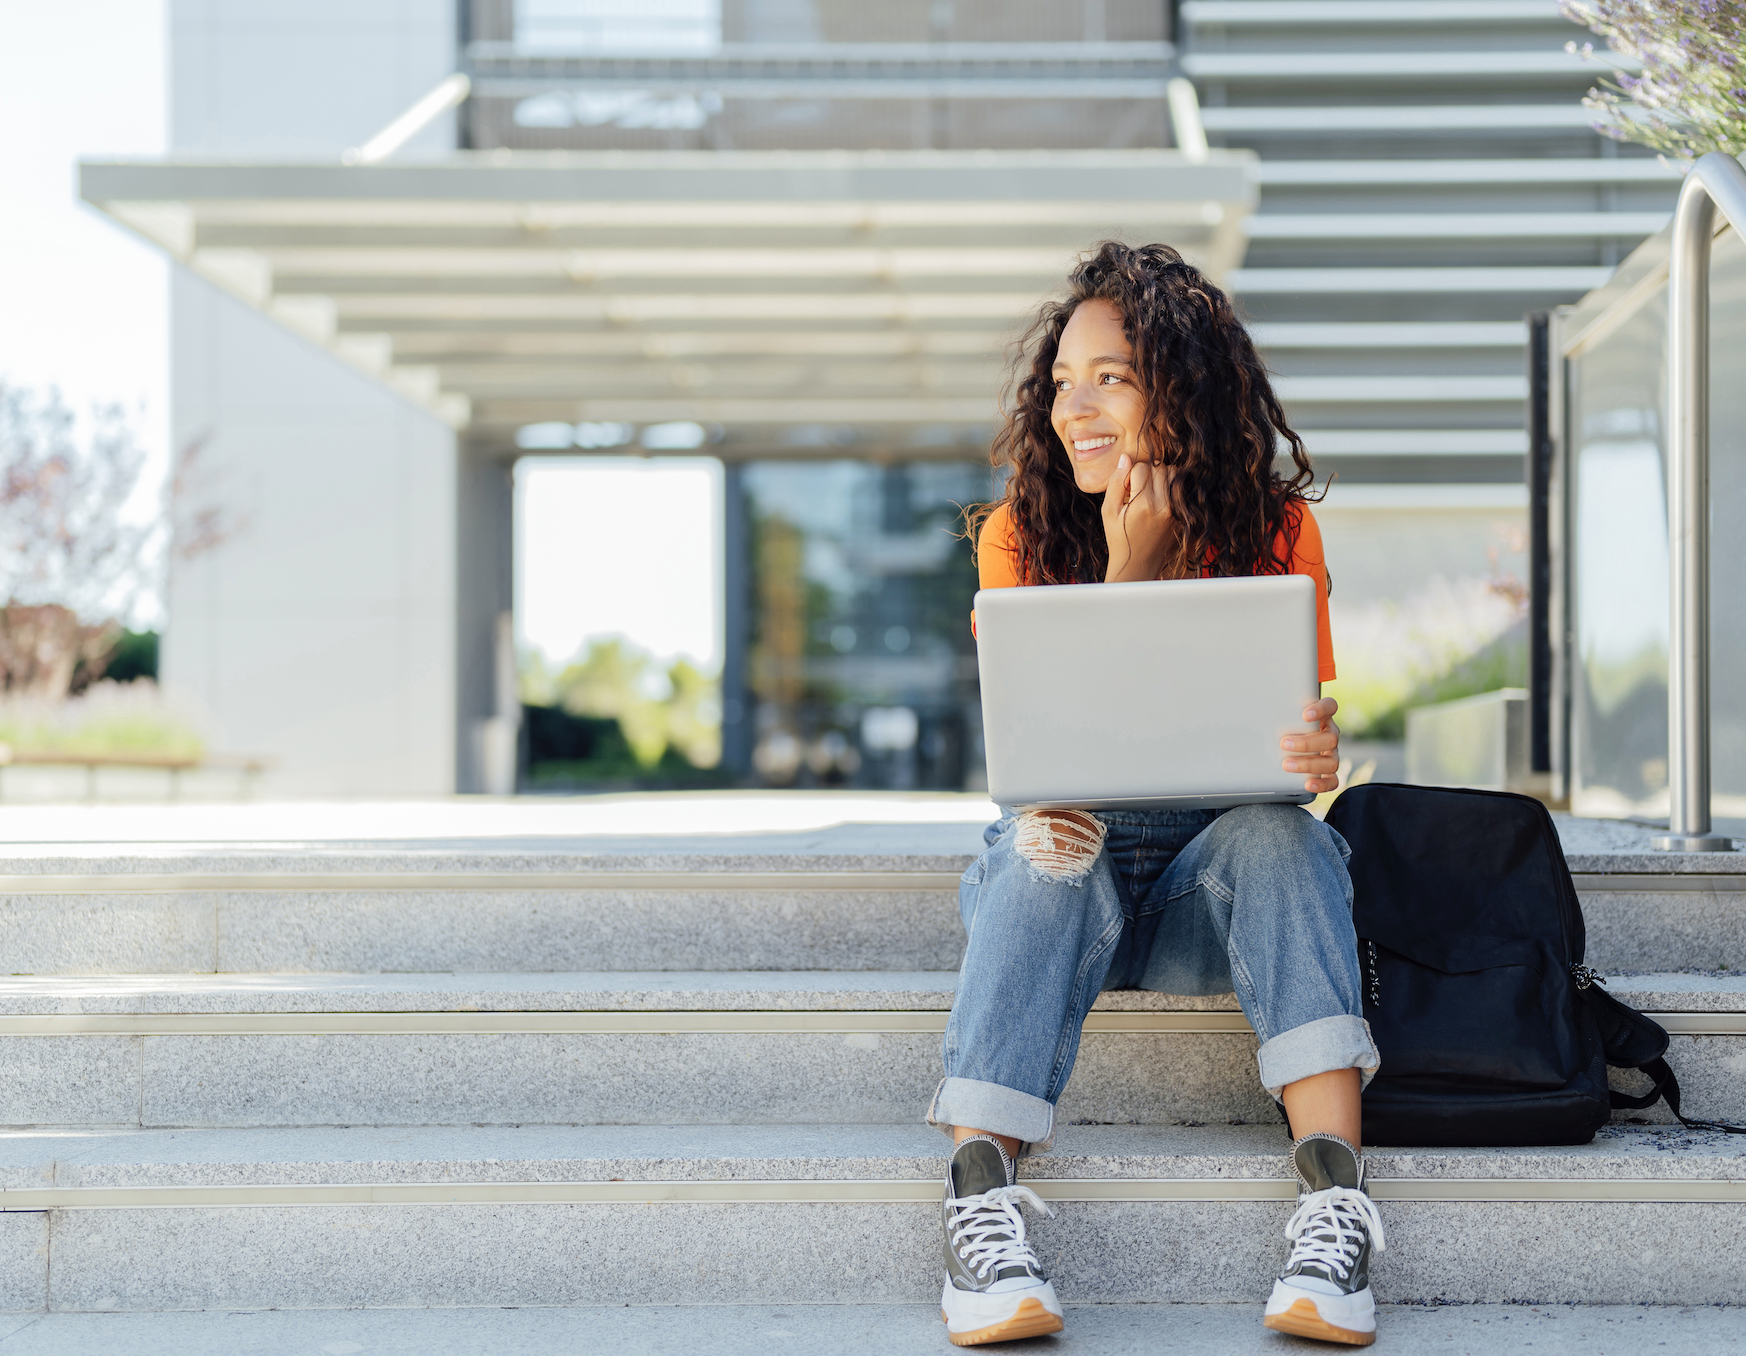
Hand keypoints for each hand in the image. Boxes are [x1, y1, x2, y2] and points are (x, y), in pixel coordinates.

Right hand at [1101, 454, 1179, 581]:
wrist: (1138, 564)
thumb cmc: (1118, 538)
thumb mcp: (1108, 511)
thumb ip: (1115, 483)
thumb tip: (1125, 458)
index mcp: (1142, 504)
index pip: (1140, 467)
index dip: (1130, 474)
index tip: (1126, 489)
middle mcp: (1163, 506)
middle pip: (1159, 467)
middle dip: (1146, 473)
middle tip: (1136, 489)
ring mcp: (1175, 510)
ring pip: (1172, 474)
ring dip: (1159, 477)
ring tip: (1147, 493)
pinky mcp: (1181, 514)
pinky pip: (1179, 488)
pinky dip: (1169, 487)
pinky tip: (1157, 499)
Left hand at [1282, 697, 1340, 794]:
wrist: (1282, 749)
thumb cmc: (1280, 729)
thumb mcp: (1279, 717)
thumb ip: (1275, 712)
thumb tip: (1253, 707)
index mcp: (1321, 718)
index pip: (1330, 706)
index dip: (1321, 709)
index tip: (1305, 715)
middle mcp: (1329, 735)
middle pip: (1330, 738)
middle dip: (1306, 743)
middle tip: (1283, 743)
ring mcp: (1330, 755)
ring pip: (1331, 761)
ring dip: (1309, 764)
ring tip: (1286, 765)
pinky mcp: (1328, 773)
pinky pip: (1332, 781)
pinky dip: (1322, 784)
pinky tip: (1308, 784)